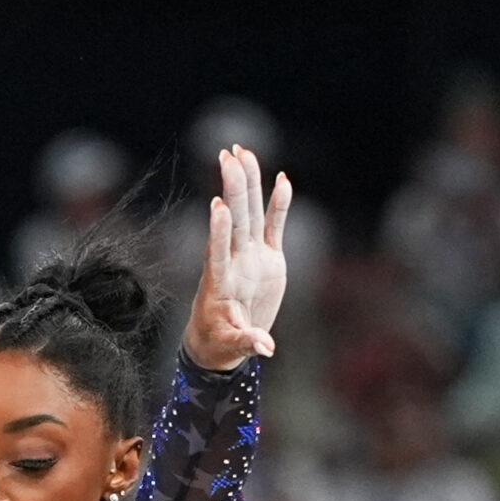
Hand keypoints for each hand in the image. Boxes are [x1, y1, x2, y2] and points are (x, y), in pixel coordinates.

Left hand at [184, 145, 290, 370]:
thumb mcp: (231, 347)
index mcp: (222, 282)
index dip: (219, 230)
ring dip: (248, 184)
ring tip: (244, 152)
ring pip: (251, 214)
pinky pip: (273, 227)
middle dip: (233, 189)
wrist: (223, 342)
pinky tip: (282, 180)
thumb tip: (266, 348)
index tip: (217, 206)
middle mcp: (235, 262)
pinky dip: (278, 205)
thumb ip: (248, 342)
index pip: (219, 251)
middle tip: (227, 157)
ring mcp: (251, 257)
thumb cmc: (220, 344)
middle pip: (236, 220)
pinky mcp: (267, 259)